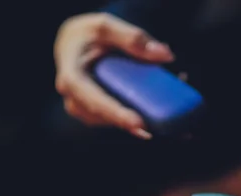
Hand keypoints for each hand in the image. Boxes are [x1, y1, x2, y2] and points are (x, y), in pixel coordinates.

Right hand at [54, 13, 173, 138]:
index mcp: (72, 79)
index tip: (138, 123)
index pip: (94, 100)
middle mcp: (75, 101)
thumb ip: (132, 38)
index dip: (116, 114)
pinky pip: (120, 120)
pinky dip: (140, 114)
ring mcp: (85, 112)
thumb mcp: (106, 26)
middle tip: (165, 124)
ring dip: (142, 118)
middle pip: (107, 118)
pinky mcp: (98, 116)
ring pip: (115, 122)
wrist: (72, 45)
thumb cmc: (87, 35)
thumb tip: (165, 55)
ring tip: (168, 110)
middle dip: (136, 122)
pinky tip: (161, 107)